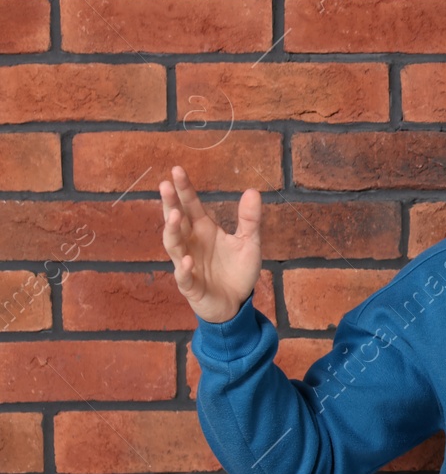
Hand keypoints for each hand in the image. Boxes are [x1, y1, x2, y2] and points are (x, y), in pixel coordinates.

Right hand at [159, 165, 262, 323]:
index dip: (183, 189)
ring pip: (174, 245)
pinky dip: (184, 269)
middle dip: (170, 203)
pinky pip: (184, 276)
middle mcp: (191, 243)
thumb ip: (249, 219)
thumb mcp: (249, 242)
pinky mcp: (191, 285)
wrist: (236, 302)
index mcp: (203, 229)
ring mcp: (187, 263)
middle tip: (164, 185)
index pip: (190, 205)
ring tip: (174, 215)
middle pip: (176, 220)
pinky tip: (188, 260)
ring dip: (172, 231)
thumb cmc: (237, 270)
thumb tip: (253, 191)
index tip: (177, 170)